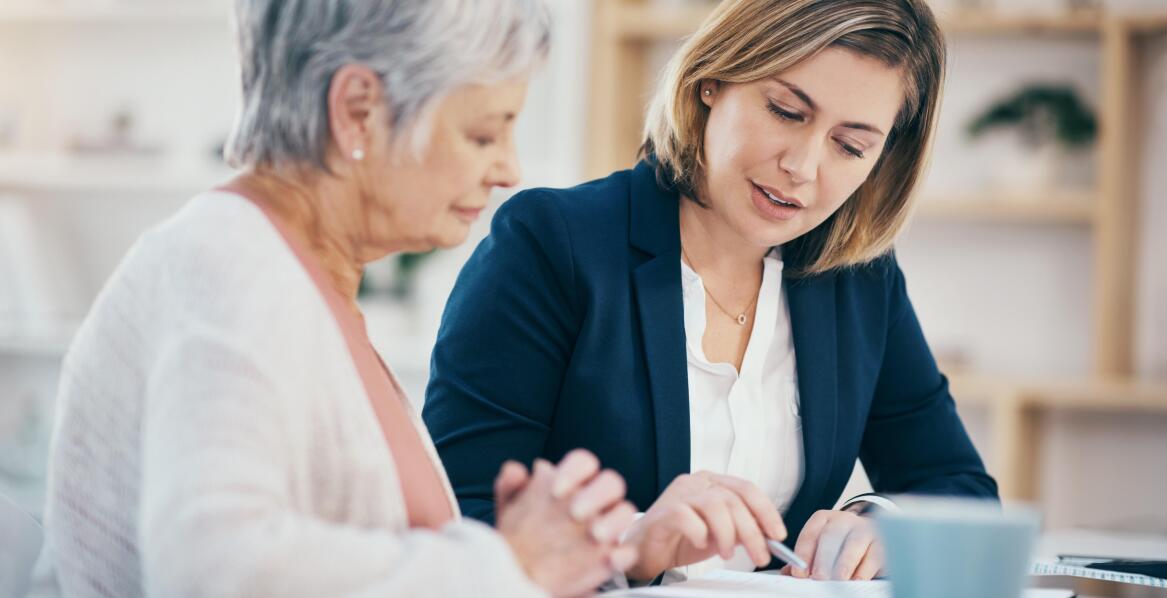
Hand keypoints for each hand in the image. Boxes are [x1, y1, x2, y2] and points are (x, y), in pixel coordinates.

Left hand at [496, 450, 637, 597]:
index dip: (574, 471)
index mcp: (572, 482)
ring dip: (614, 521)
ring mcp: (605, 527)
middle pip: (611, 482)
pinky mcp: (610, 556)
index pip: (584, 462)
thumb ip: (510, 485)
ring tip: (595, 535)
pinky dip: (622, 554)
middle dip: (597, 493)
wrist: (522, 568)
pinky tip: (610, 559)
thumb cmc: (521, 529)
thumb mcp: (509, 507)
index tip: (555, 490)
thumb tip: (516, 470)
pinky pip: (627, 552)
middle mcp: (593, 500)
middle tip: (575, 512)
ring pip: (625, 511)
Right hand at [621, 471, 786, 581]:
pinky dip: (701, 534)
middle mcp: (695, 482)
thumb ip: (742, 529)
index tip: (777, 534)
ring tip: (727, 554)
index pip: (747, 488)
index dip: (766, 511)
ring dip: (727, 534)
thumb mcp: (721, 534)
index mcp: (711, 482)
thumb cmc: (682, 539)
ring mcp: (678, 494)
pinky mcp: (664, 511)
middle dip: (752, 531)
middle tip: (760, 555)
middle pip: (733, 499)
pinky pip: (688, 518)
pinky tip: (702, 545)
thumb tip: (769, 535)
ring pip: (715, 505)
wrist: (646, 550)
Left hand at [782, 509, 883, 580]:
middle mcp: (844, 520)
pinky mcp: (882, 543)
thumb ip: (806, 560)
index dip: (803, 553)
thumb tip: (788, 573)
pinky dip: (864, 570)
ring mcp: (865, 529)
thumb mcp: (821, 548)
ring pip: (854, 544)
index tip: (799, 572)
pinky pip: (873, 555)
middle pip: (832, 536)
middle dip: (823, 559)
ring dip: (845, 564)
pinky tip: (856, 580)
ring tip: (838, 579)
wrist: (872, 537)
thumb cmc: (840, 546)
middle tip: (818, 578)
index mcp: (824, 519)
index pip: (811, 533)